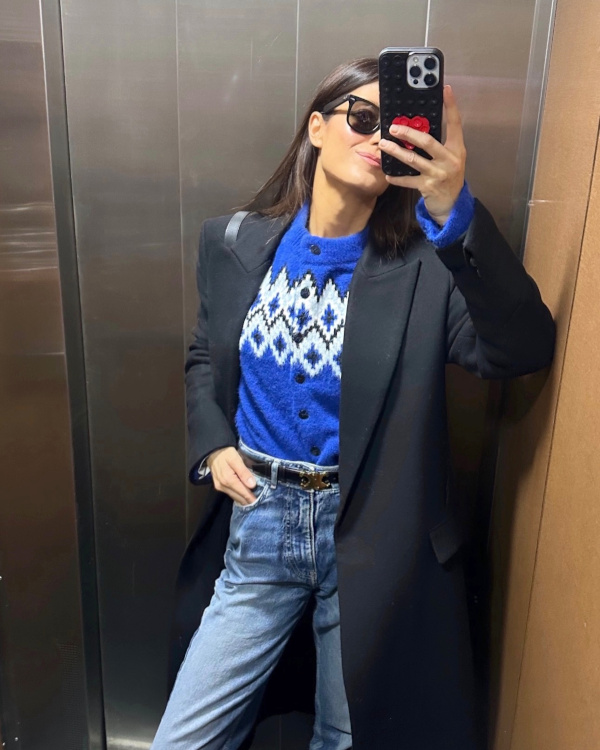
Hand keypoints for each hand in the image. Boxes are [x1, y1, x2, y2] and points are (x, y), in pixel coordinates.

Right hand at [207, 446, 260, 504]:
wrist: (212, 451)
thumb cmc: (226, 453)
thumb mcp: (236, 459)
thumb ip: (244, 472)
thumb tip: (252, 485)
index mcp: (228, 480)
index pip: (243, 493)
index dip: (252, 498)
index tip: (261, 501)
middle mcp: (223, 486)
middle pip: (238, 497)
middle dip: (248, 500)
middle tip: (259, 501)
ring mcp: (220, 487)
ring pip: (234, 497)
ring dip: (243, 499)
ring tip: (253, 500)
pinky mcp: (218, 486)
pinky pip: (230, 494)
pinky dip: (238, 496)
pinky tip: (244, 496)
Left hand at [379, 85, 466, 224]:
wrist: (452, 205)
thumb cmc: (448, 178)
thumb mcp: (449, 159)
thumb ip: (439, 145)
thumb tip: (418, 129)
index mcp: (457, 149)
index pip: (455, 123)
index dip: (451, 106)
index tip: (446, 90)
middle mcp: (449, 159)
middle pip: (427, 141)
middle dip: (408, 132)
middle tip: (393, 127)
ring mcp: (438, 174)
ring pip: (413, 159)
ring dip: (396, 151)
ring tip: (384, 144)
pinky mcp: (428, 187)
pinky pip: (408, 180)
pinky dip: (397, 177)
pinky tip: (388, 174)